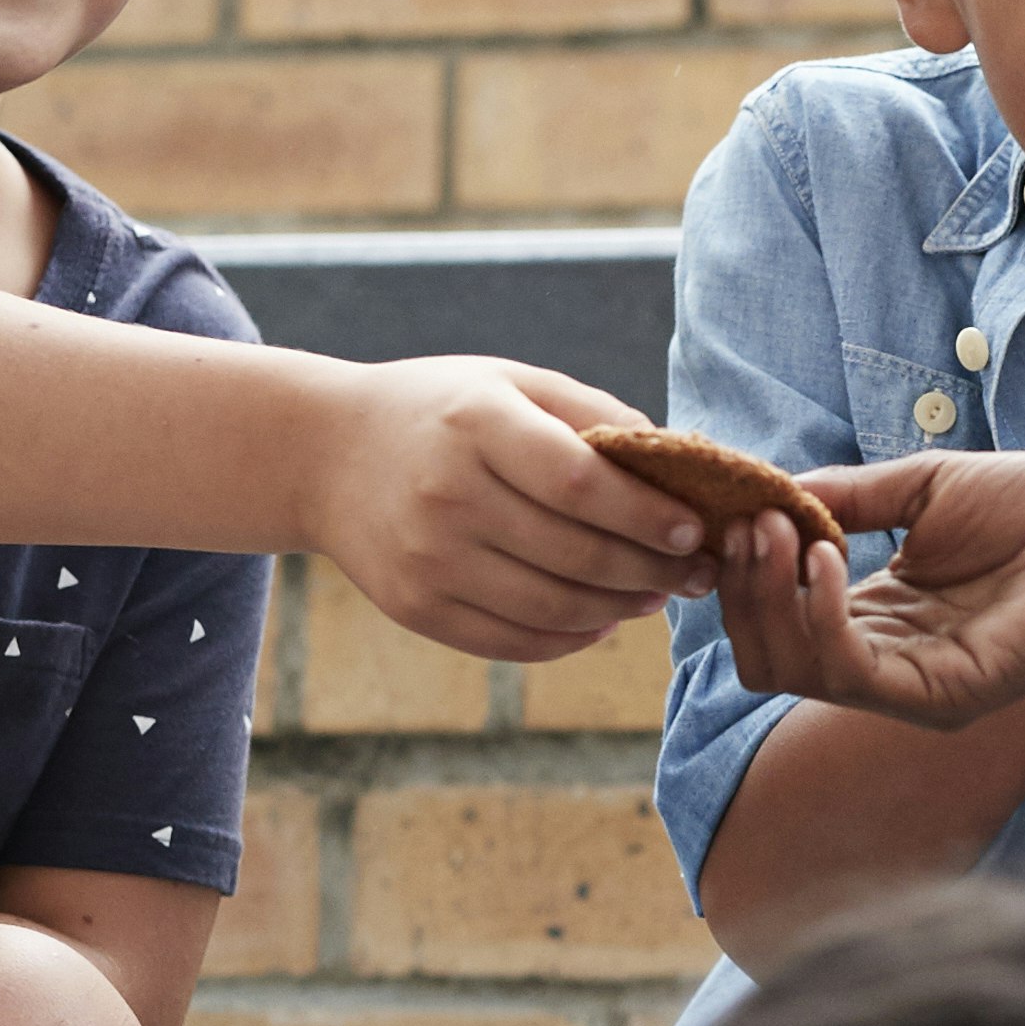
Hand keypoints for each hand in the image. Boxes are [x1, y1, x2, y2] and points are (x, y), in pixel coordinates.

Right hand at [315, 359, 707, 662]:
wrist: (326, 455)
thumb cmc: (441, 412)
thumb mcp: (509, 383)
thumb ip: (591, 413)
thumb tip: (677, 461)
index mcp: (476, 425)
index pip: (578, 483)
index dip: (645, 514)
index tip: (693, 528)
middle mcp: (447, 496)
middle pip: (574, 554)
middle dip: (653, 570)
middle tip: (698, 572)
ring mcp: (426, 559)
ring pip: (552, 608)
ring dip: (621, 609)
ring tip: (657, 593)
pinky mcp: (415, 608)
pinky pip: (513, 642)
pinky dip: (572, 639)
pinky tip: (603, 619)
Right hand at [716, 452, 1024, 729]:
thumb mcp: (925, 489)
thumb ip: (848, 498)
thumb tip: (764, 493)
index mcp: (879, 620)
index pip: (774, 621)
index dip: (743, 569)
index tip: (737, 507)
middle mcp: (888, 664)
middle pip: (766, 656)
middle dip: (743, 586)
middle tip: (751, 520)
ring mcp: (915, 687)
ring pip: (794, 669)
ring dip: (770, 595)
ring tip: (781, 529)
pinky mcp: (948, 694)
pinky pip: (852, 672)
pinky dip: (821, 613)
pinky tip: (827, 554)